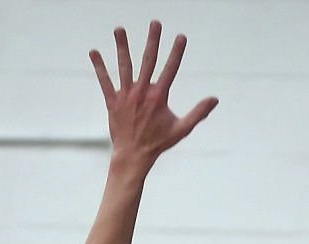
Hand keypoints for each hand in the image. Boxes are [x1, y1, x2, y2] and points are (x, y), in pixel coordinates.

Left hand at [90, 22, 217, 174]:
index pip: (170, 69)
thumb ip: (198, 113)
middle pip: (148, 61)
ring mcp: (127, 96)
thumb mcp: (181, 129)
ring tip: (119, 29)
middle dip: (152, 41)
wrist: (133, 157)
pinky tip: (93, 52)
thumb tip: (215, 99)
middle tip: (155, 23)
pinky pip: (105, 81)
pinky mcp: (113, 102)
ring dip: (122, 47)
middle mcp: (142, 92)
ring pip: (124, 67)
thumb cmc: (158, 143)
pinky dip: (99, 67)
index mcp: (159, 97)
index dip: (176, 52)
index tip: (181, 36)